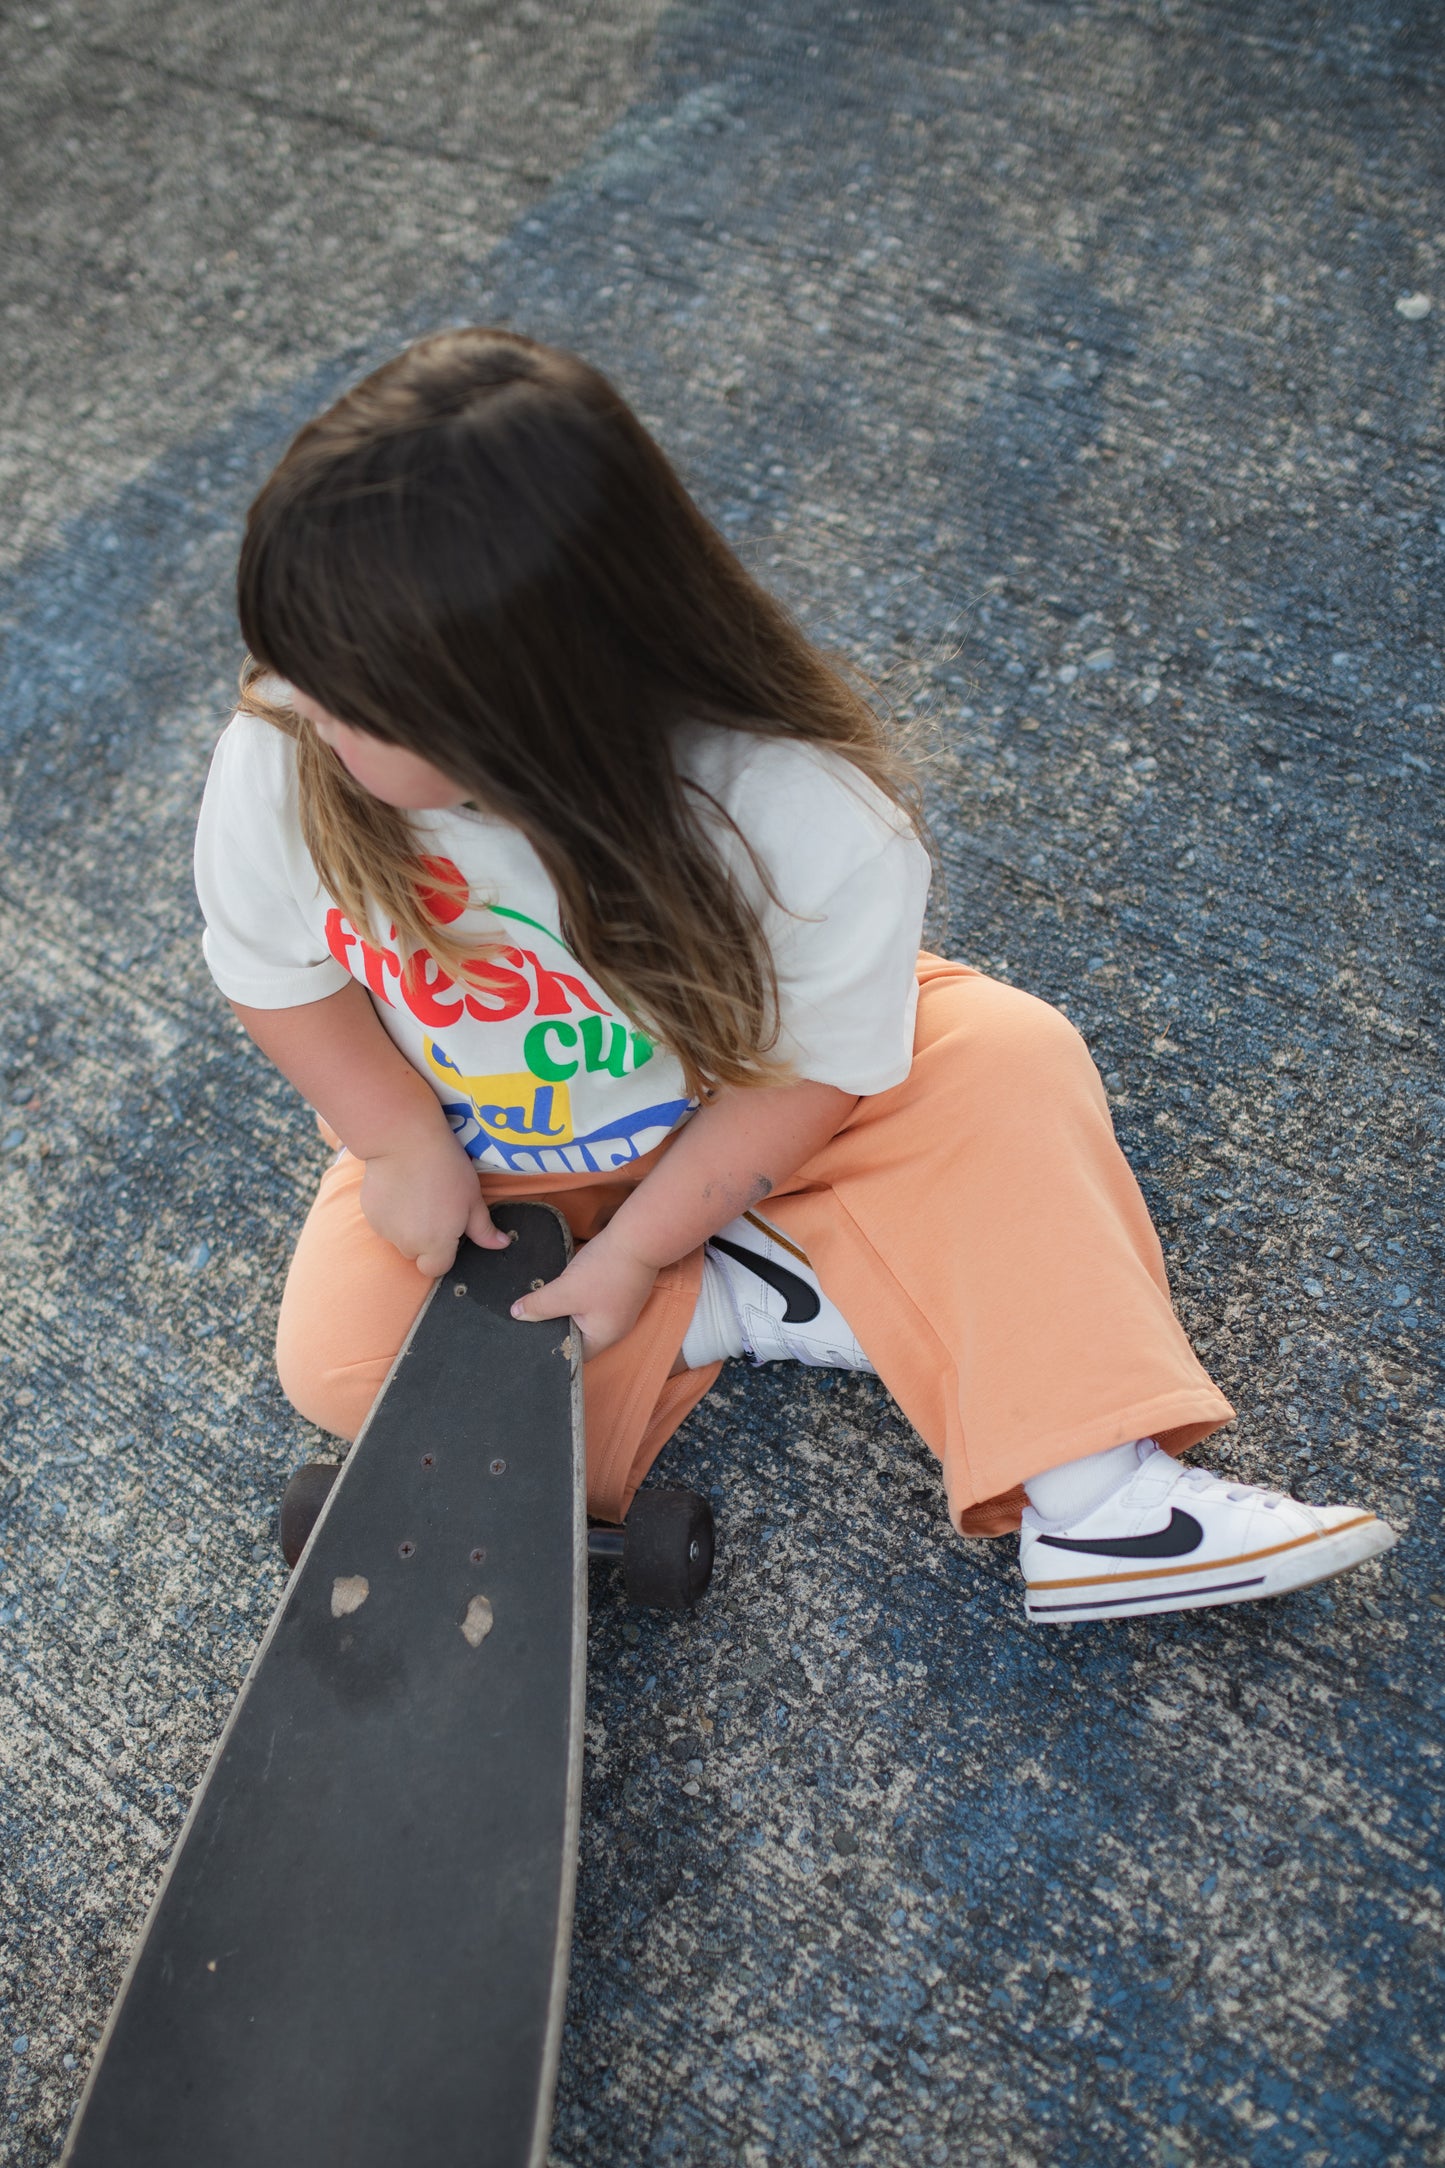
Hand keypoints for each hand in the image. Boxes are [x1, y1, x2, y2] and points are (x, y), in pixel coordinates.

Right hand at [359, 1127, 510, 1277]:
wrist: (404, 1141)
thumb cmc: (447, 1169)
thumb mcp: (472, 1199)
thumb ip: (484, 1229)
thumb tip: (502, 1244)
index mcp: (436, 1245)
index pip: (436, 1268)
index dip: (444, 1254)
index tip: (449, 1231)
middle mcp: (407, 1244)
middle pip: (416, 1254)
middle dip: (424, 1240)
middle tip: (433, 1207)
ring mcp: (384, 1230)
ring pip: (398, 1238)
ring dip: (406, 1227)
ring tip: (416, 1195)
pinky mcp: (369, 1213)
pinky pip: (383, 1223)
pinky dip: (391, 1213)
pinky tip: (399, 1189)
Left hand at [509, 1224, 660, 1359]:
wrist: (638, 1238)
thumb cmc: (604, 1270)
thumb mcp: (566, 1290)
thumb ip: (539, 1306)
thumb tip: (516, 1315)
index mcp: (604, 1337)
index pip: (573, 1353)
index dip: (551, 1346)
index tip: (529, 1336)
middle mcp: (615, 1328)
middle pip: (579, 1334)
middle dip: (556, 1324)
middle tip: (530, 1316)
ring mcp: (620, 1309)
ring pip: (585, 1315)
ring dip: (567, 1307)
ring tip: (544, 1300)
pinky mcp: (620, 1290)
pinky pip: (593, 1300)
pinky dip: (579, 1295)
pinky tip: (566, 1284)